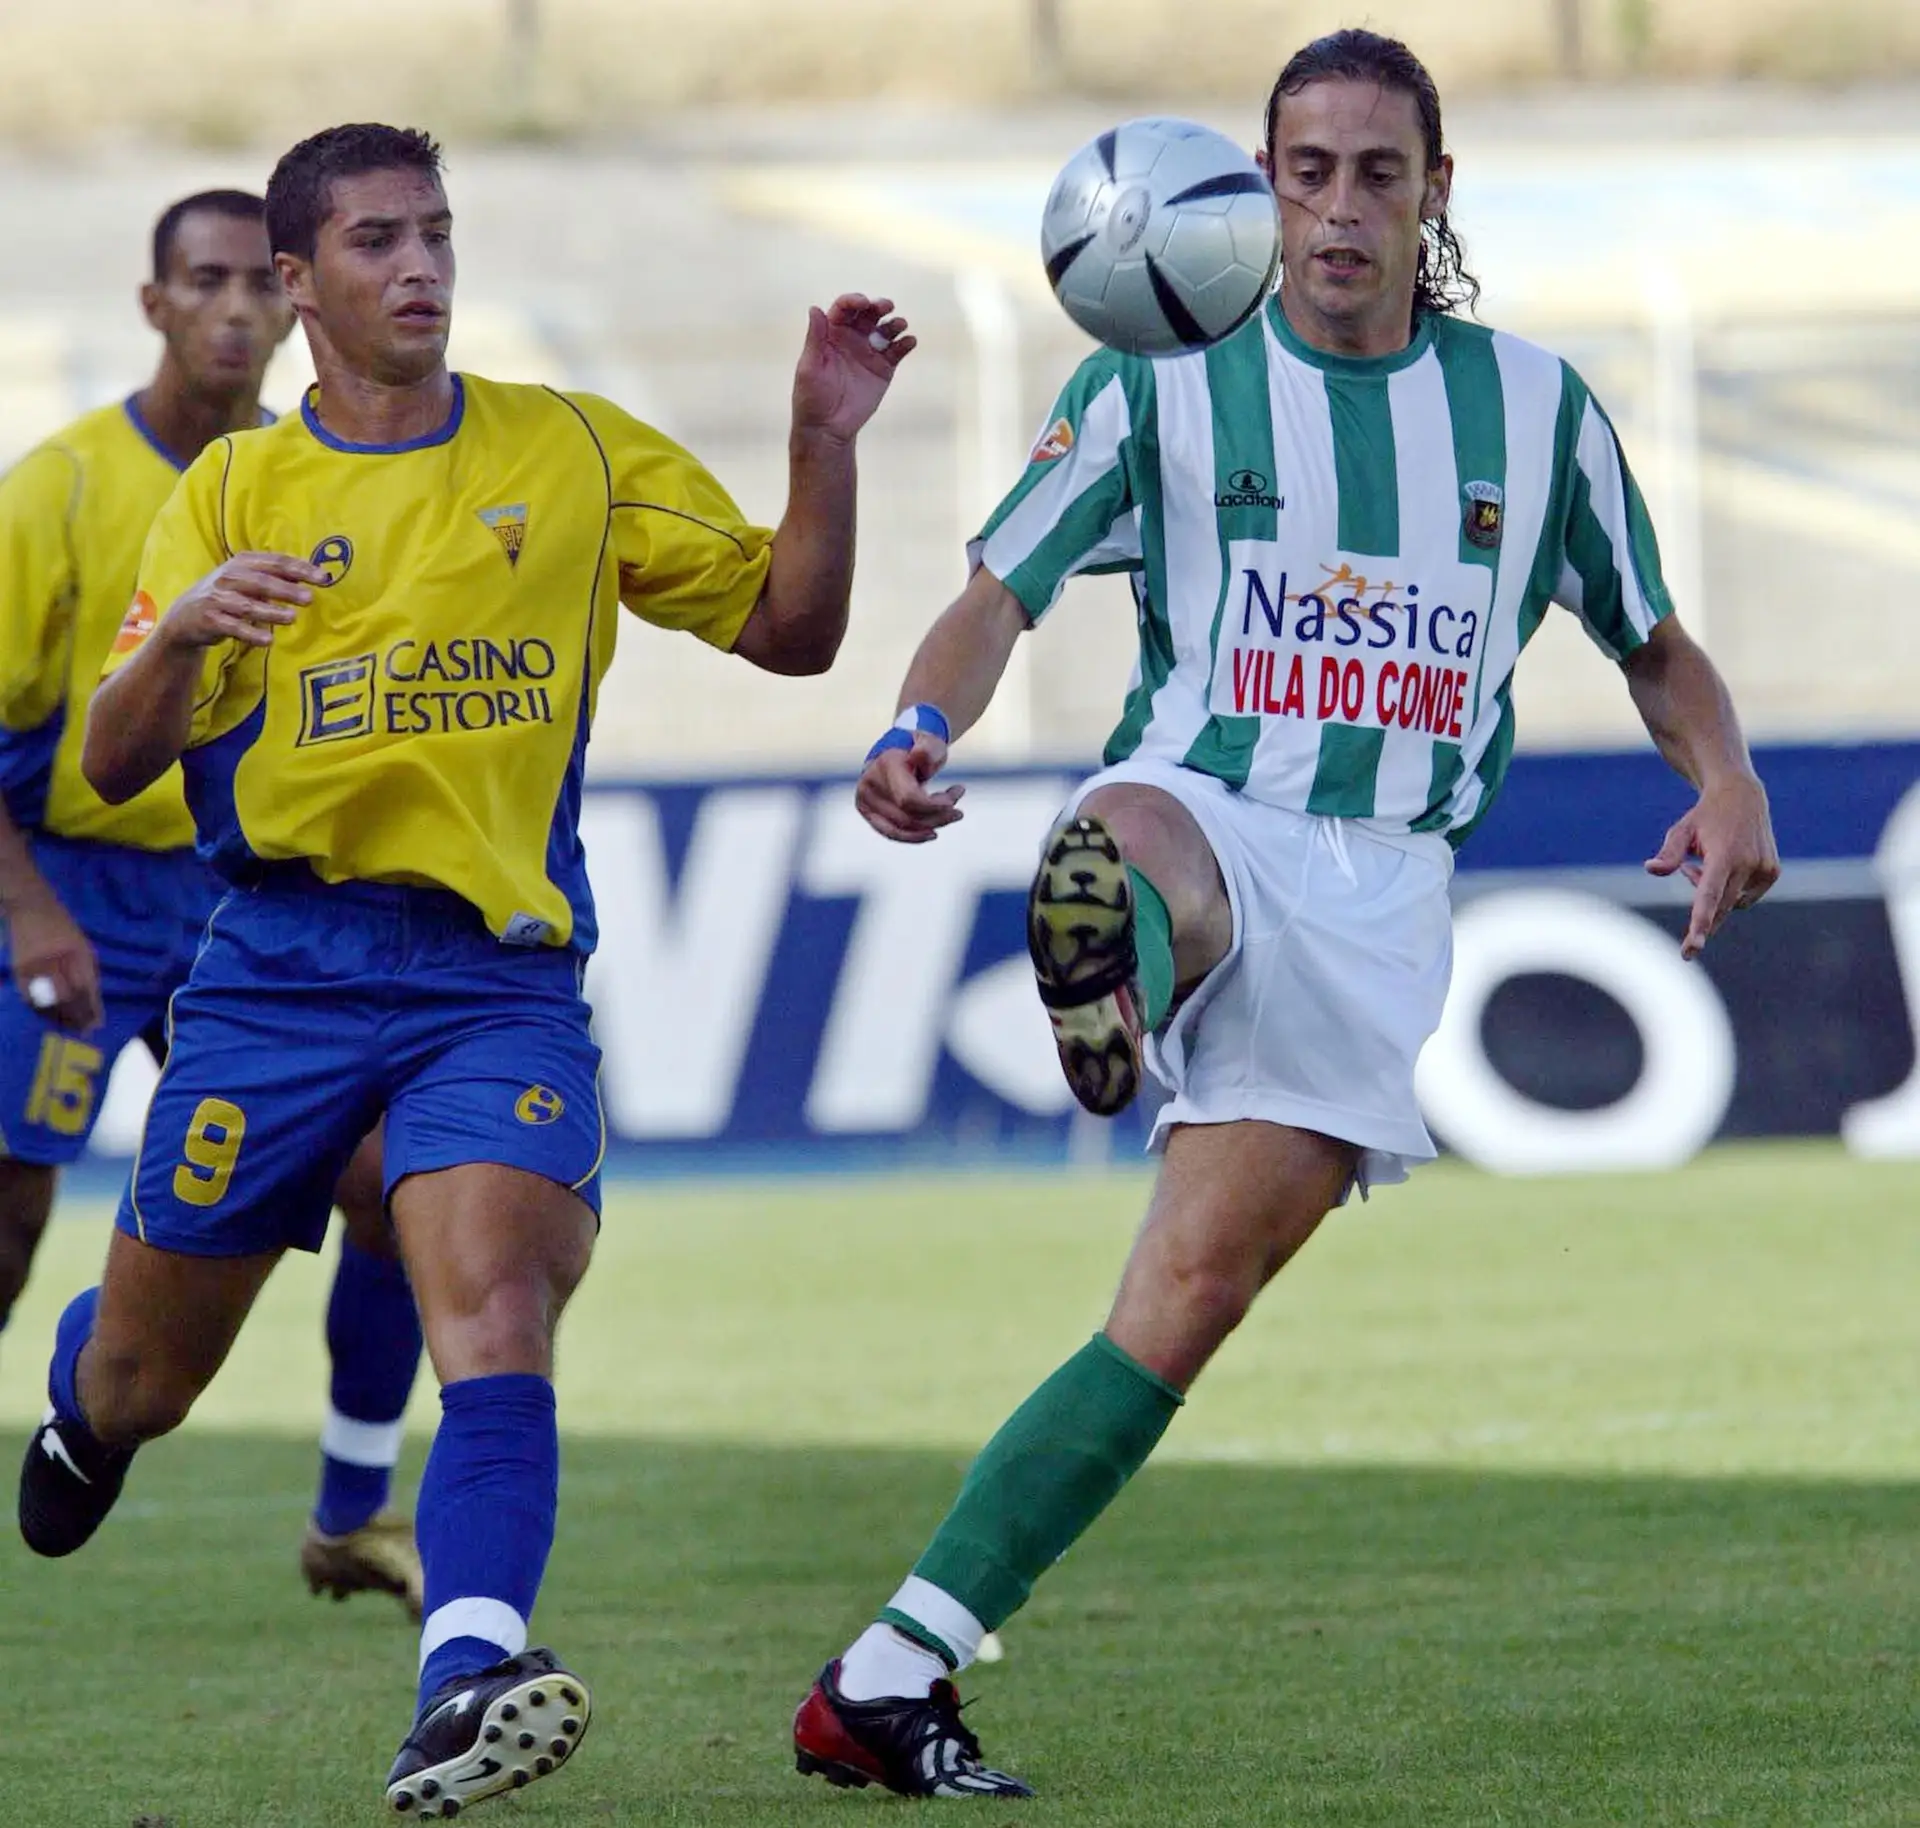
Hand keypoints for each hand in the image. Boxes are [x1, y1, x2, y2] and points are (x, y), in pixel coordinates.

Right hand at [7, 887, 101, 1032]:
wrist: (31, 908)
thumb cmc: (64, 928)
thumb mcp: (84, 946)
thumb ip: (89, 974)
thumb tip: (94, 1003)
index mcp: (76, 953)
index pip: (84, 988)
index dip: (90, 1009)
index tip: (97, 1024)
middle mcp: (54, 960)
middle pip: (66, 998)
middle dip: (76, 1017)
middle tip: (84, 1030)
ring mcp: (33, 966)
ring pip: (46, 1001)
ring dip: (59, 1017)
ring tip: (70, 1027)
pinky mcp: (18, 969)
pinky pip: (29, 997)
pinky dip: (40, 1009)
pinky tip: (50, 1016)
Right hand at [157, 552, 326, 651]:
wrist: (186, 616)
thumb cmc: (228, 595)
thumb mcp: (250, 580)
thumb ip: (278, 578)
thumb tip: (315, 576)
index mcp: (243, 562)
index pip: (276, 562)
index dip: (300, 569)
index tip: (324, 578)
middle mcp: (229, 576)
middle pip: (261, 581)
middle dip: (286, 590)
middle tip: (310, 599)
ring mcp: (218, 598)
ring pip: (247, 605)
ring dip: (270, 612)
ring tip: (292, 618)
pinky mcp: (210, 620)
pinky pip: (233, 627)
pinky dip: (250, 633)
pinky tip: (268, 641)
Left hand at [791, 294, 915, 443]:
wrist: (828, 427)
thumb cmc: (811, 397)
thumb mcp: (809, 367)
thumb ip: (815, 338)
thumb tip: (815, 308)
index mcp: (831, 334)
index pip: (844, 309)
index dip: (854, 301)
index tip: (864, 303)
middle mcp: (852, 338)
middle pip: (868, 314)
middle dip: (878, 306)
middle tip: (886, 306)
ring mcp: (869, 353)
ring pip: (885, 330)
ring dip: (894, 323)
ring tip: (900, 325)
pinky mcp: (883, 369)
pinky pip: (897, 351)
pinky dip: (905, 344)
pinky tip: (909, 341)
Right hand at [855, 733, 964, 844]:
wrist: (898, 752)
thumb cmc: (920, 749)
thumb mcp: (932, 743)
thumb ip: (929, 749)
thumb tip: (919, 756)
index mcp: (885, 765)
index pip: (909, 799)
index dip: (934, 806)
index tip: (957, 795)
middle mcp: (870, 784)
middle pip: (907, 816)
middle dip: (938, 815)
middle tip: (958, 809)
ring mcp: (865, 800)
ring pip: (902, 828)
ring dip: (931, 825)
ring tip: (951, 816)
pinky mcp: (867, 812)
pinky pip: (892, 833)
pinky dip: (914, 836)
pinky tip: (932, 832)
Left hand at [1645, 772, 1779, 959]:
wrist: (1742, 797)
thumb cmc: (1704, 817)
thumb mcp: (1681, 831)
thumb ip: (1668, 853)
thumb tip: (1651, 869)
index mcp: (1724, 856)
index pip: (1709, 897)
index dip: (1699, 923)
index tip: (1693, 947)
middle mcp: (1748, 864)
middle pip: (1720, 907)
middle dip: (1702, 925)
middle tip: (1688, 948)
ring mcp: (1764, 869)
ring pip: (1731, 903)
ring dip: (1712, 896)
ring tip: (1698, 866)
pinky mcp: (1772, 872)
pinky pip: (1745, 897)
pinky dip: (1729, 891)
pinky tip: (1721, 867)